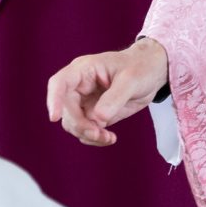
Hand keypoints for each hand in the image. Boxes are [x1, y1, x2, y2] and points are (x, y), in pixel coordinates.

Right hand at [47, 38, 170, 146]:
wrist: (151, 73)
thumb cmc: (140, 67)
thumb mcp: (131, 79)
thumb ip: (114, 98)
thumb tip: (98, 118)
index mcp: (83, 70)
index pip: (59, 84)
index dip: (54, 100)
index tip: (55, 118)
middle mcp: (79, 87)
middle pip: (66, 109)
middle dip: (79, 125)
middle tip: (99, 134)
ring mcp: (85, 102)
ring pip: (73, 124)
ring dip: (88, 134)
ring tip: (109, 137)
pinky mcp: (94, 115)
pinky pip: (86, 131)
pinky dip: (95, 138)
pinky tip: (110, 138)